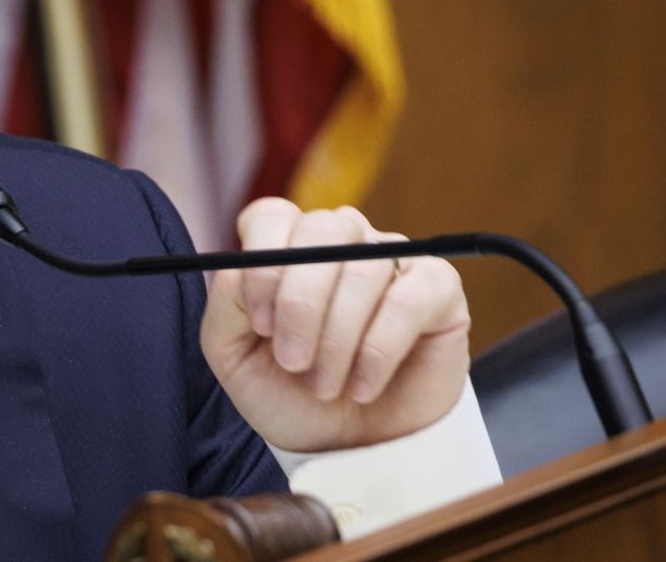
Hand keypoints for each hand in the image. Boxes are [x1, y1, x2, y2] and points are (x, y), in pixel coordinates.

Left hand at [200, 198, 471, 452]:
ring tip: (325, 386)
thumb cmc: (289, 394)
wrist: (348, 448)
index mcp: (287, 246)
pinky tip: (363, 384)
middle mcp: (339, 240)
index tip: (260, 323)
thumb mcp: (234, 354)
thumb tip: (238, 267)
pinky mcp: (437, 287)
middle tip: (293, 360)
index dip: (263, 267)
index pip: (272, 216)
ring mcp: (390, 257)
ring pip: (362, 267)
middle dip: (301, 303)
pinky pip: (410, 297)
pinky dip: (379, 349)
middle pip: (320, 231)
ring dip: (338, 339)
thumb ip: (228, 303)